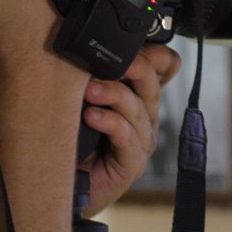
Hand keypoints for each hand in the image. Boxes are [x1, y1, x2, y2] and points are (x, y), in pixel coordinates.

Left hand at [79, 42, 183, 215]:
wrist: (68, 189)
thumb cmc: (74, 141)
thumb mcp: (83, 100)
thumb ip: (92, 75)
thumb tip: (82, 45)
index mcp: (139, 96)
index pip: (164, 67)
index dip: (156, 54)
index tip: (131, 43)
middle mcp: (145, 116)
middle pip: (152, 83)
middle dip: (133, 66)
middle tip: (110, 59)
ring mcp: (141, 140)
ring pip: (137, 108)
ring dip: (113, 94)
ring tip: (89, 91)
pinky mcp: (132, 163)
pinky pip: (126, 137)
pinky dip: (110, 123)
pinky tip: (92, 117)